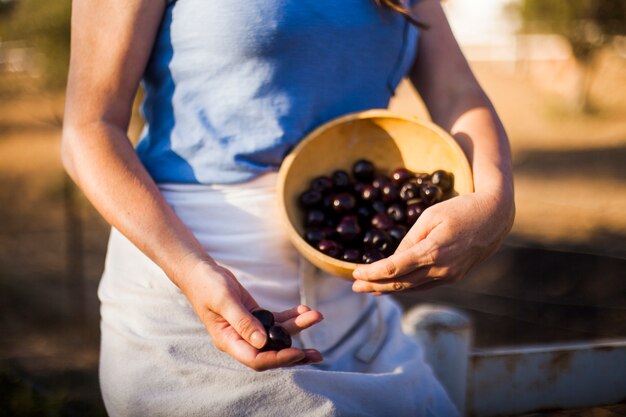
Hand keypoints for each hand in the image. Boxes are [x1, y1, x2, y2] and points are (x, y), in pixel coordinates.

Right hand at [180, 261, 323, 370]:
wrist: (200, 271)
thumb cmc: (207, 285)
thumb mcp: (225, 301)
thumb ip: (243, 321)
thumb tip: (262, 342)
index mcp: (228, 341)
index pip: (256, 359)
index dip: (278, 358)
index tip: (299, 352)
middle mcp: (240, 339)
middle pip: (271, 353)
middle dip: (295, 353)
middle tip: (319, 355)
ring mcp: (247, 328)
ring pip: (276, 335)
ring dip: (297, 328)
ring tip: (317, 317)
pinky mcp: (254, 315)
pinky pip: (275, 320)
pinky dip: (290, 316)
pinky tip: (304, 310)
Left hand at [351, 190, 513, 293]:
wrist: (496, 217)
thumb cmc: (461, 209)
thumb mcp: (430, 217)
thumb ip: (410, 240)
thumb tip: (393, 260)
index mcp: (433, 251)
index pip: (394, 268)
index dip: (372, 273)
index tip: (354, 273)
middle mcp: (441, 269)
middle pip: (400, 283)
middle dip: (374, 286)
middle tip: (354, 287)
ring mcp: (449, 276)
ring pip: (412, 288)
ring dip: (388, 290)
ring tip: (367, 289)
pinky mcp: (454, 277)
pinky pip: (425, 286)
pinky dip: (406, 287)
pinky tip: (392, 287)